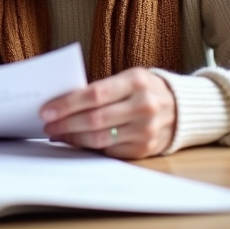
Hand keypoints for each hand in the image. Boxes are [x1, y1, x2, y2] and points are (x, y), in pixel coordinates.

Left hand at [40, 68, 175, 158]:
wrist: (182, 108)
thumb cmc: (144, 90)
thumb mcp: (128, 78)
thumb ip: (101, 89)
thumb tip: (63, 104)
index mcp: (136, 82)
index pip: (94, 94)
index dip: (67, 104)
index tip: (46, 110)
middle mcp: (143, 106)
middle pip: (94, 119)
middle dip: (65, 123)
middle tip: (47, 125)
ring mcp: (146, 130)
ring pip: (99, 138)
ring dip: (73, 137)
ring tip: (57, 134)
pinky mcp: (145, 148)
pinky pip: (109, 150)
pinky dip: (89, 147)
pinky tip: (76, 141)